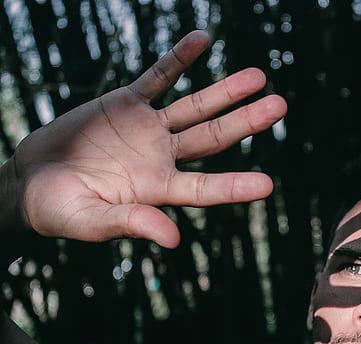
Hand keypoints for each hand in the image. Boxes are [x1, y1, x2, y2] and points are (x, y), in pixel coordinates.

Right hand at [1, 30, 285, 247]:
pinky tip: (201, 40)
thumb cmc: (59, 210)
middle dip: (245, 122)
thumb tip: (173, 239)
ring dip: (225, 91)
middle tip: (280, 106)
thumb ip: (130, 224)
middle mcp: (163, 158)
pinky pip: (158, 76)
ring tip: (259, 76)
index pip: (205, 188)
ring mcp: (149, 129)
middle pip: (213, 138)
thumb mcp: (91, 220)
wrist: (32, 180)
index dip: (234, 187)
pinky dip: (178, 59)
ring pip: (195, 107)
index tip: (268, 185)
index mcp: (159, 190)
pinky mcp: (127, 103)